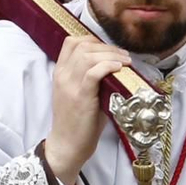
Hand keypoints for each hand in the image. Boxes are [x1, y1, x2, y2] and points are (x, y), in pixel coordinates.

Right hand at [44, 33, 129, 184]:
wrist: (67, 144)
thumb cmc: (77, 121)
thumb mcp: (79, 94)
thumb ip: (90, 79)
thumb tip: (116, 67)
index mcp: (60, 72)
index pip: (71, 42)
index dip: (92, 40)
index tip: (109, 48)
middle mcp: (62, 75)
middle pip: (83, 46)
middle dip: (107, 46)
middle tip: (123, 56)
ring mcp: (70, 85)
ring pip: (89, 56)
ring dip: (111, 55)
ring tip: (125, 62)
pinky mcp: (81, 96)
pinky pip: (93, 72)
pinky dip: (108, 66)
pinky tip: (120, 68)